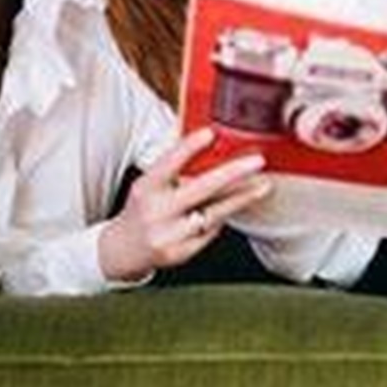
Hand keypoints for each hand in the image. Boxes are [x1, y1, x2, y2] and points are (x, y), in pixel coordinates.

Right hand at [99, 128, 273, 282]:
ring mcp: (169, 235)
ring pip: (214, 213)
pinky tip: (227, 211)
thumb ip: (174, 168)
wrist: (124, 249)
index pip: (168, 163)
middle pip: (200, 189)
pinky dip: (220, 220)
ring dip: (241, 198)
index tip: (210, 133)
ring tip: (263, 186)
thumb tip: (210, 143)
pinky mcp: (180, 253)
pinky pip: (210, 232)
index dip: (189, 147)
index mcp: (147, 188)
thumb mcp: (150, 184)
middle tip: (257, 161)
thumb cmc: (144, 209)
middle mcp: (156, 211)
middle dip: (233, 173)